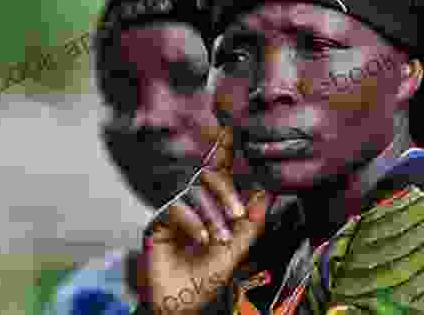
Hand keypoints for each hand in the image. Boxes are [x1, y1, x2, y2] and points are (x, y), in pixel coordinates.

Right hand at [138, 127, 274, 313]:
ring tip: (221, 238)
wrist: (182, 304)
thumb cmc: (208, 278)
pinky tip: (201, 238)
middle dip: (226, 191)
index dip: (224, 149)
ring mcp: (175, 211)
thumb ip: (252, 223)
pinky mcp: (157, 222)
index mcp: (214, 205)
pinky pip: (175, 208)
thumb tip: (265, 193)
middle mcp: (194, 203)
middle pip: (208, 177)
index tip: (231, 127)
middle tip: (238, 213)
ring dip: (211, 213)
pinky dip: (192, 222)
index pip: (220, 172)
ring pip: (194, 192)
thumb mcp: (237, 250)